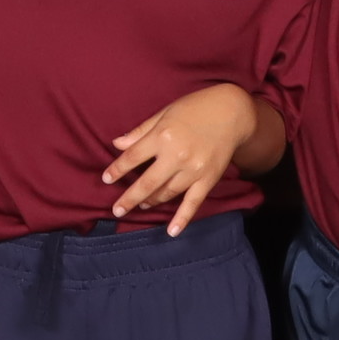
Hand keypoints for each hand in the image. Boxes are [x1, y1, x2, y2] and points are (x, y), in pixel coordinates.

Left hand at [100, 84, 263, 234]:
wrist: (232, 111)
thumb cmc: (195, 108)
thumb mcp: (164, 113)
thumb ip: (141, 131)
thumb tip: (117, 144)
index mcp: (162, 136)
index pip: (133, 157)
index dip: (117, 169)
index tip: (106, 179)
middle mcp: (176, 155)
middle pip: (147, 182)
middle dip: (129, 198)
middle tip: (116, 210)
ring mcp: (193, 169)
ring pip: (167, 193)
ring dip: (151, 201)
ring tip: (142, 205)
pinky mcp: (208, 179)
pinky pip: (193, 202)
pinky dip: (182, 218)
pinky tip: (172, 231)